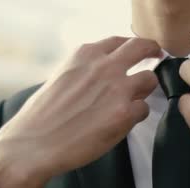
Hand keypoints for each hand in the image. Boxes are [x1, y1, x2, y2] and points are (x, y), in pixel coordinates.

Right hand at [0, 37, 160, 187]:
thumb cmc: (42, 117)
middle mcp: (104, 66)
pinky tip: (122, 123)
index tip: (136, 52)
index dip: (130, 48)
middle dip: (152, 52)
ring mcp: (117, 89)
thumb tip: (100, 73)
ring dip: (144, 90)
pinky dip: (136, 116)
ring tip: (134, 101)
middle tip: (156, 59)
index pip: (119, 41)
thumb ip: (85, 70)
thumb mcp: (61, 77)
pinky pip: (144, 110)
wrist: (34, 144)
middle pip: (143, 47)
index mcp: (85, 54)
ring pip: (150, 80)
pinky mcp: (124, 114)